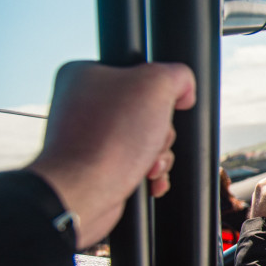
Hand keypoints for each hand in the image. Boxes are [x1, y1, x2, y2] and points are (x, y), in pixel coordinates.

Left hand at [27, 61, 195, 248]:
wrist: (82, 192)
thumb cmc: (109, 138)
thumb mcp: (156, 84)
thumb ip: (177, 75)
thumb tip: (183, 90)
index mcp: (85, 74)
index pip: (142, 72)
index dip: (162, 92)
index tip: (165, 106)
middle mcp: (82, 102)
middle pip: (147, 109)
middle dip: (162, 131)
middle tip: (152, 139)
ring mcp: (87, 135)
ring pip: (145, 137)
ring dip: (158, 154)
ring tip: (149, 165)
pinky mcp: (95, 163)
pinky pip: (134, 160)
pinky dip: (148, 171)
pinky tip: (149, 178)